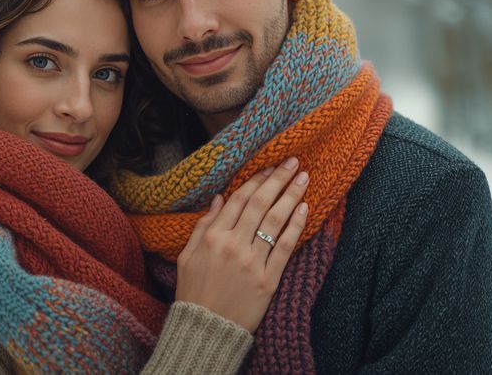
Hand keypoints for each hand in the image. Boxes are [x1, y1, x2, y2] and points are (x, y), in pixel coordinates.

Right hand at [174, 157, 308, 331]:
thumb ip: (203, 225)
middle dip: (278, 180)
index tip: (270, 167)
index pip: (239, 199)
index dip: (256, 180)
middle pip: (260, 204)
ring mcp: (252, 262)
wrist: (206, 329)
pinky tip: (305, 209)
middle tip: (293, 163)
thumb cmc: (194, 292)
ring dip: (291, 196)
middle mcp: (233, 245)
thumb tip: (219, 199)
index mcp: (212, 236)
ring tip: (303, 179)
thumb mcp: (187, 256)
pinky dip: (296, 226)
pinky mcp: (268, 280)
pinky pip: (286, 247)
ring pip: (275, 221)